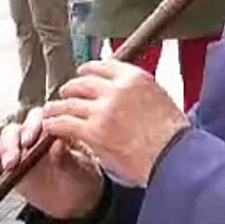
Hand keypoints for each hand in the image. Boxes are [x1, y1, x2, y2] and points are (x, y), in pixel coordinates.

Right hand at [0, 107, 104, 220]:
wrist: (79, 201)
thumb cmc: (83, 177)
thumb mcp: (81, 167)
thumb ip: (68, 156)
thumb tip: (58, 144)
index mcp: (54, 130)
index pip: (39, 120)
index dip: (33, 127)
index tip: (30, 141)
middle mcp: (34, 136)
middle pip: (16, 130)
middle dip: (12, 143)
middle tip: (13, 159)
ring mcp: (20, 150)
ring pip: (2, 143)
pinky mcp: (8, 166)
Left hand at [41, 60, 188, 186]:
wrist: (174, 158)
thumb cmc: (173, 137)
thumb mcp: (161, 99)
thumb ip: (140, 92)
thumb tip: (129, 94)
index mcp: (135, 78)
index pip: (103, 65)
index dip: (88, 71)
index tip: (82, 75)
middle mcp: (117, 89)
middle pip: (82, 82)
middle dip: (70, 89)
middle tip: (64, 96)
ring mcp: (103, 110)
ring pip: (69, 103)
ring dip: (56, 107)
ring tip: (50, 112)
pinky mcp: (93, 131)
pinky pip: (64, 123)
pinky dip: (53, 125)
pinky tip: (49, 128)